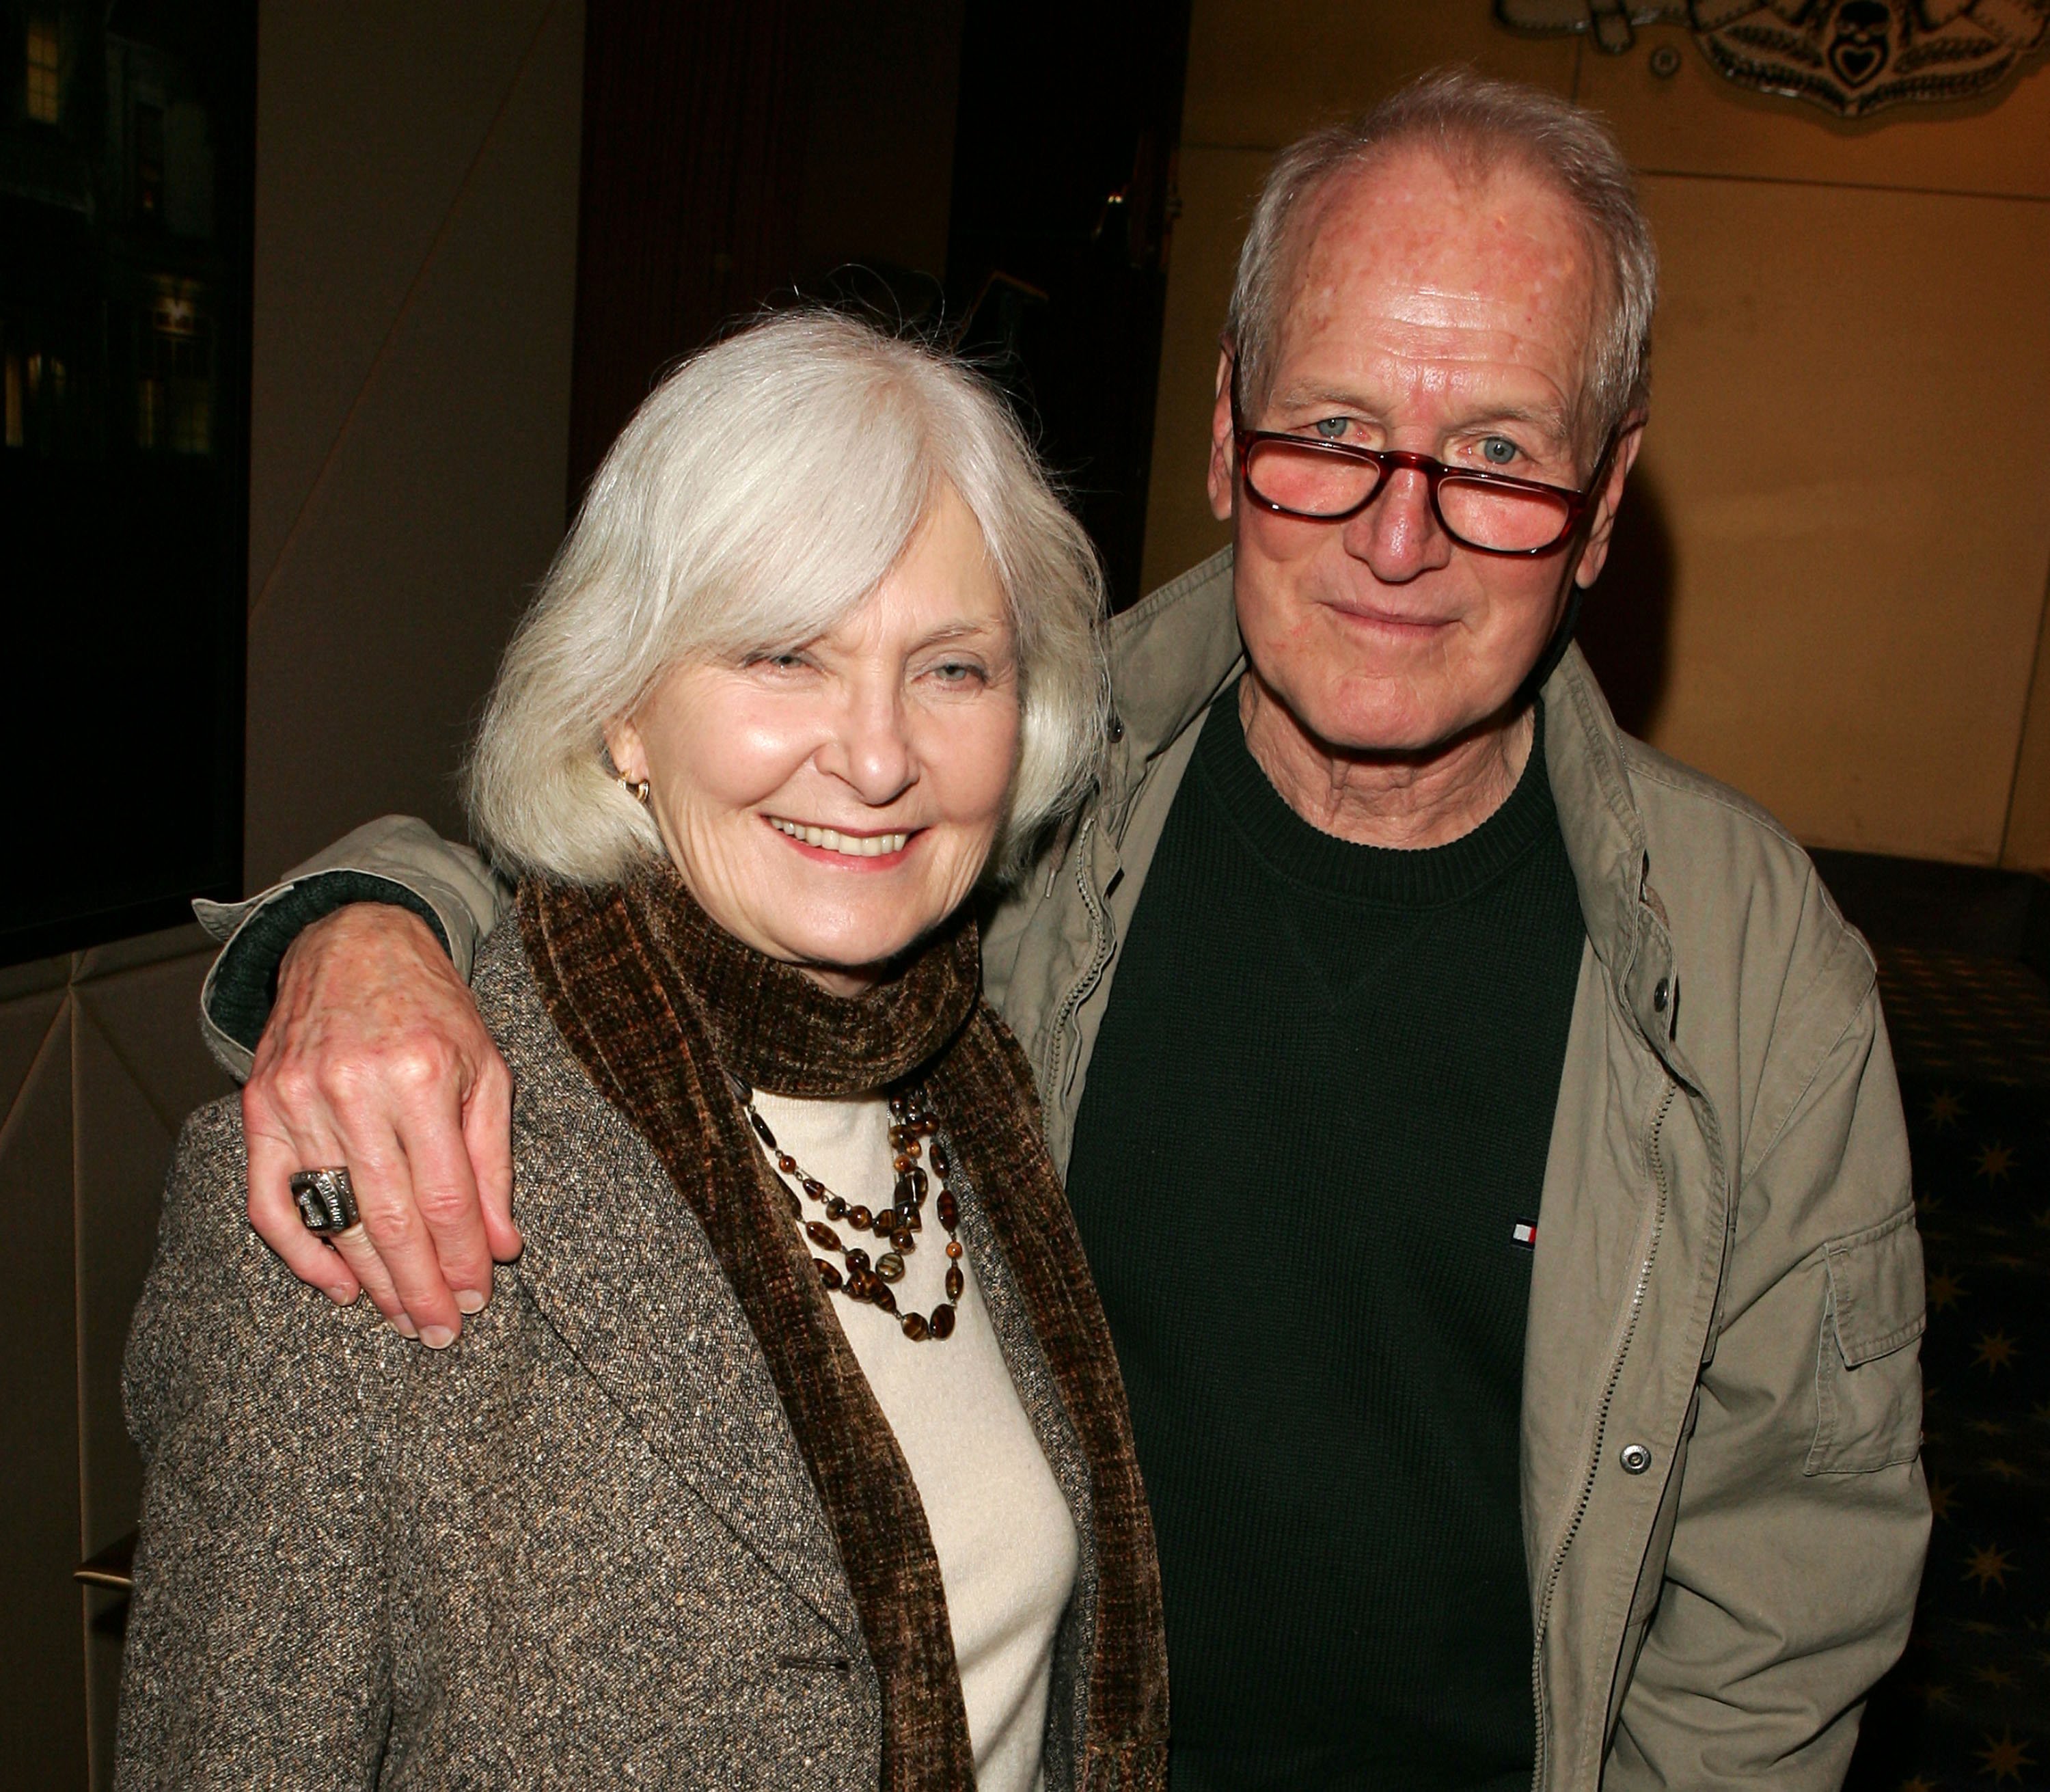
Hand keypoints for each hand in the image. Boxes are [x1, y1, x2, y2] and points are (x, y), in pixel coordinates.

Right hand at [243, 903, 517, 1344]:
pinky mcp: (259, 1109)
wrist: (353, 944)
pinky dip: (302, 1253)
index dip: (462, 1257)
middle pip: (391, 1219)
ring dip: (371, 1280)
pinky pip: (270, 1202)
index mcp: (420, 1074)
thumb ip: (494, 1159)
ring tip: (404, 1317)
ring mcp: (298, 1100)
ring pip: (335, 1218)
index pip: (445, 1196)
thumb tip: (503, 1244)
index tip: (479, 1296)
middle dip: (421, 1286)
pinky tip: (339, 1286)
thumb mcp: (486, 1068)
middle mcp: (354, 1089)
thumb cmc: (431, 1008)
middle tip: (442, 1331)